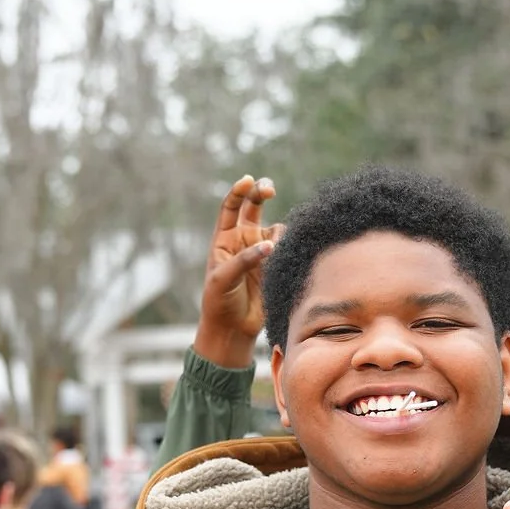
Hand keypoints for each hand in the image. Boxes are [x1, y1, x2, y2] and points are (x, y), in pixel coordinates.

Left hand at [193, 175, 282, 367]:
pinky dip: (290, 247)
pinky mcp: (276, 266)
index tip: (247, 180)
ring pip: (276, 229)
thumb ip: (245, 259)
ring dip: (279, 232)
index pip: (231, 207)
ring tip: (275, 251)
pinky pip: (287, 248)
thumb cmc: (219, 302)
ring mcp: (261, 253)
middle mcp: (243, 241)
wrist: (232, 328)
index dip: (238, 191)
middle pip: (254, 207)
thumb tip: (270, 244)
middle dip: (261, 193)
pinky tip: (287, 255)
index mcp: (224, 239)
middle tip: (268, 188)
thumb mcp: (223, 278)